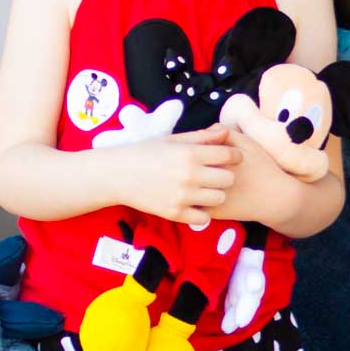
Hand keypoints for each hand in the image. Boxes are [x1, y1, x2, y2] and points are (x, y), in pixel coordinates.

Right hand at [119, 124, 241, 225]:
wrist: (116, 174)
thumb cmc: (146, 152)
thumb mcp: (173, 139)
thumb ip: (202, 137)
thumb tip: (226, 132)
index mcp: (190, 153)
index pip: (229, 155)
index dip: (233, 155)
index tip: (229, 157)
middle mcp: (189, 175)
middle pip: (228, 179)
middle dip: (225, 176)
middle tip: (216, 175)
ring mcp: (182, 196)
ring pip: (219, 199)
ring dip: (215, 194)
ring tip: (204, 189)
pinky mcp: (174, 213)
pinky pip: (204, 218)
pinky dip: (202, 212)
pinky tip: (194, 204)